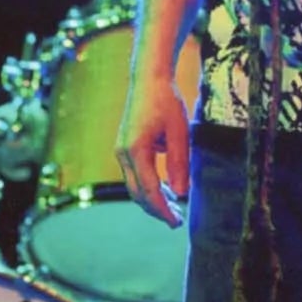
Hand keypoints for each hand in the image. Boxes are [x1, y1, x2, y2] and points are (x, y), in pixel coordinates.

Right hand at [115, 80, 190, 227]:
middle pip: (137, 193)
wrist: (148, 78)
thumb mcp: (179, 131)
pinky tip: (166, 190)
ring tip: (176, 208)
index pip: (149, 190)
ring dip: (152, 199)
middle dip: (156, 210)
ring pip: (134, 186)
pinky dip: (149, 186)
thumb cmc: (166, 100)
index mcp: (136, 149)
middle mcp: (123, 153)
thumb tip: (180, 193)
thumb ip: (179, 163)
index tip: (177, 222)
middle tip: (177, 221)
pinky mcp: (124, 148)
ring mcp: (121, 151)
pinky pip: (135, 175)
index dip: (163, 209)